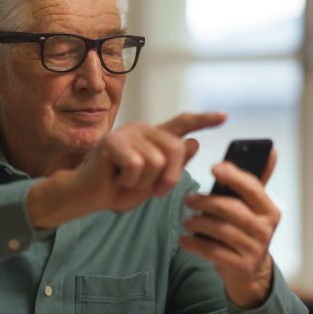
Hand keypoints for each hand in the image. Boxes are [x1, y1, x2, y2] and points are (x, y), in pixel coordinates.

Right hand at [26, 112, 226, 227]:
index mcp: (154, 138)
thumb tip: (194, 143)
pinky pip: (136, 165)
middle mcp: (142, 129)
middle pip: (175, 149)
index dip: (203, 120)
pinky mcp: (112, 141)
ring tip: (126, 181)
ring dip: (143, 183)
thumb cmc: (120, 189)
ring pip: (155, 162)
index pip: (182, 124)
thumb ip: (172, 166)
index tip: (224, 117)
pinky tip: (115, 178)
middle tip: (153, 191)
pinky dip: (129, 181)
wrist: (88, 196)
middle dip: (169, 177)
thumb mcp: (153, 183)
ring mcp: (127, 133)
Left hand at [179, 149, 280, 308]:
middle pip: (231, 209)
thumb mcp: (253, 206)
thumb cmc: (245, 228)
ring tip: (187, 220)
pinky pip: (212, 251)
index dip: (233, 176)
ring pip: (219, 230)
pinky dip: (194, 243)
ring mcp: (255, 250)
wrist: (249, 270)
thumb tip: (271, 151)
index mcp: (270, 210)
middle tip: (187, 199)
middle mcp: (266, 230)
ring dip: (197, 222)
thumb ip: (255, 180)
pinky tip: (185, 239)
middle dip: (205, 201)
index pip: (252, 188)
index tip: (214, 167)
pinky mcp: (240, 266)